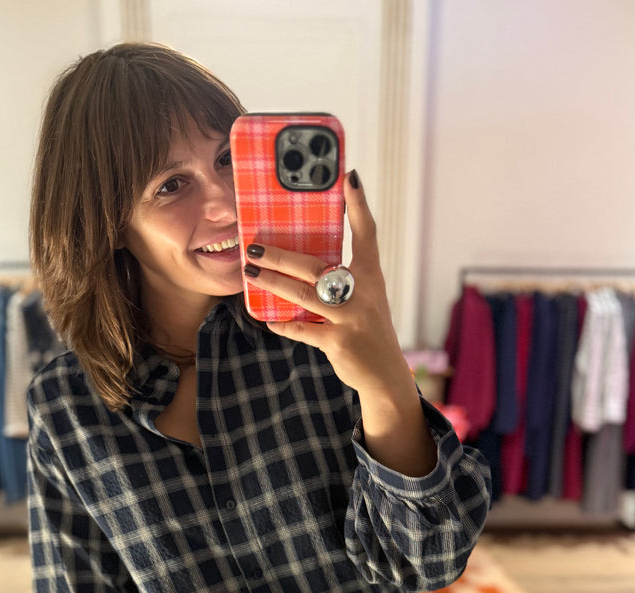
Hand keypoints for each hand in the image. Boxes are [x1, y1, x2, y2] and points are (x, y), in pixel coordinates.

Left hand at [243, 170, 411, 400]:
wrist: (384, 373)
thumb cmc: (367, 327)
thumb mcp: (364, 297)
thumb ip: (341, 276)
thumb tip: (300, 256)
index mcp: (371, 276)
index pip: (367, 233)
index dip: (358, 205)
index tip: (348, 176)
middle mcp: (363, 293)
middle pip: (315, 266)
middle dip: (281, 255)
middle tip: (254, 244)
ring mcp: (350, 318)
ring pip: (303, 295)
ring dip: (272, 283)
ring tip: (249, 272)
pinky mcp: (338, 343)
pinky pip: (303, 330)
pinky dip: (283, 324)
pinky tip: (267, 318)